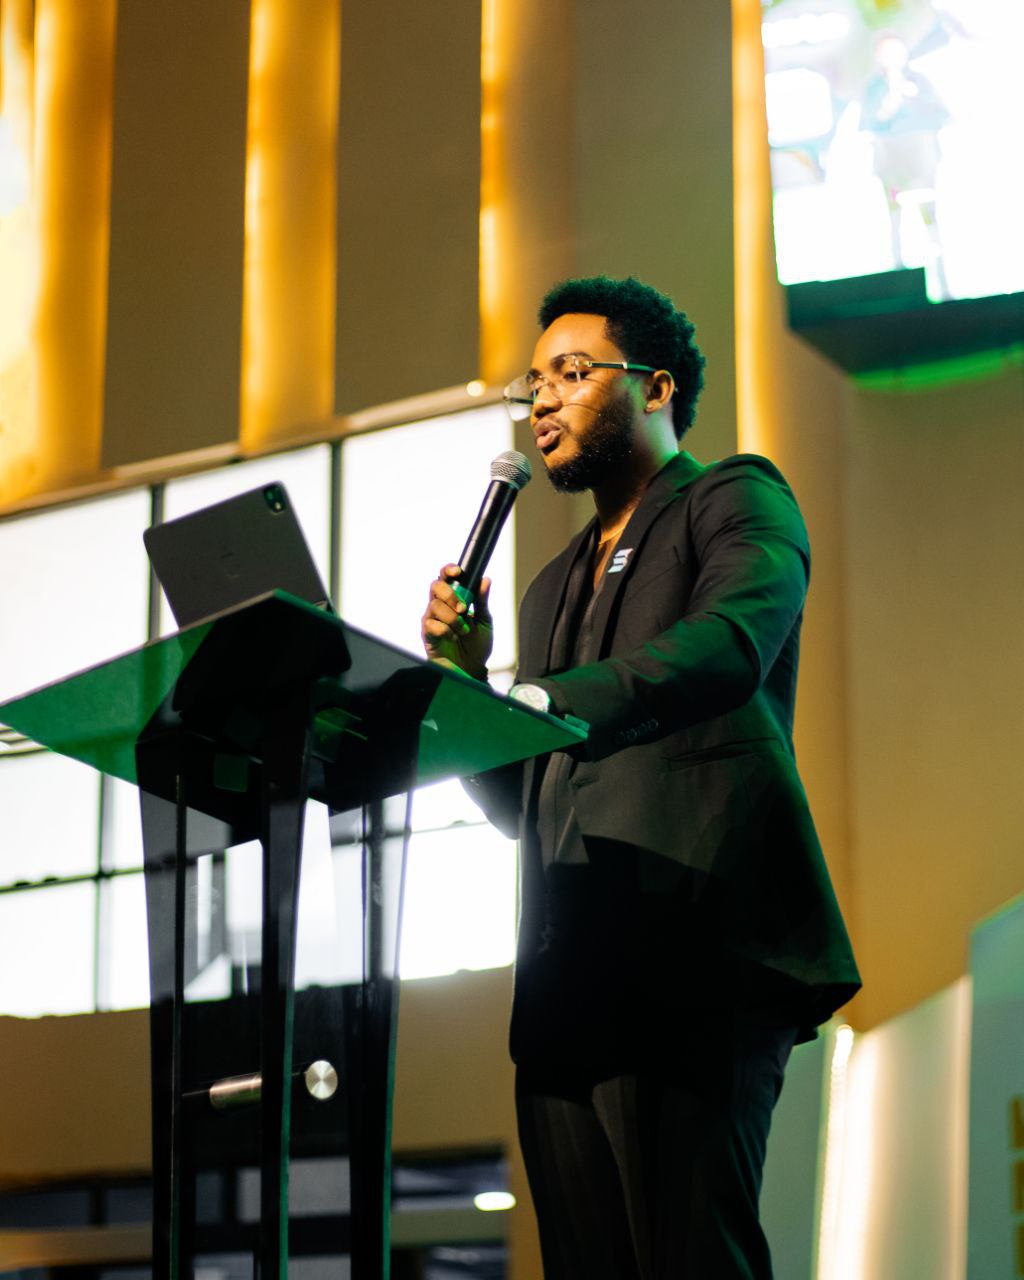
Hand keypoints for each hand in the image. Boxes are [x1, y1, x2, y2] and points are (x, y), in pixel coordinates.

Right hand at [421, 565, 493, 679]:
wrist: (472, 669)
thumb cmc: (476, 646)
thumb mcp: (485, 621)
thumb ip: (482, 601)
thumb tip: (484, 580)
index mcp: (454, 600)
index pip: (446, 578)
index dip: (449, 570)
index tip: (458, 571)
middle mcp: (440, 607)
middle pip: (436, 586)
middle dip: (451, 595)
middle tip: (463, 609)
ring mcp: (432, 619)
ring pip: (435, 606)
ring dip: (453, 618)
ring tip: (462, 630)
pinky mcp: (427, 634)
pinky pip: (431, 624)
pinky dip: (446, 630)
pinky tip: (452, 637)